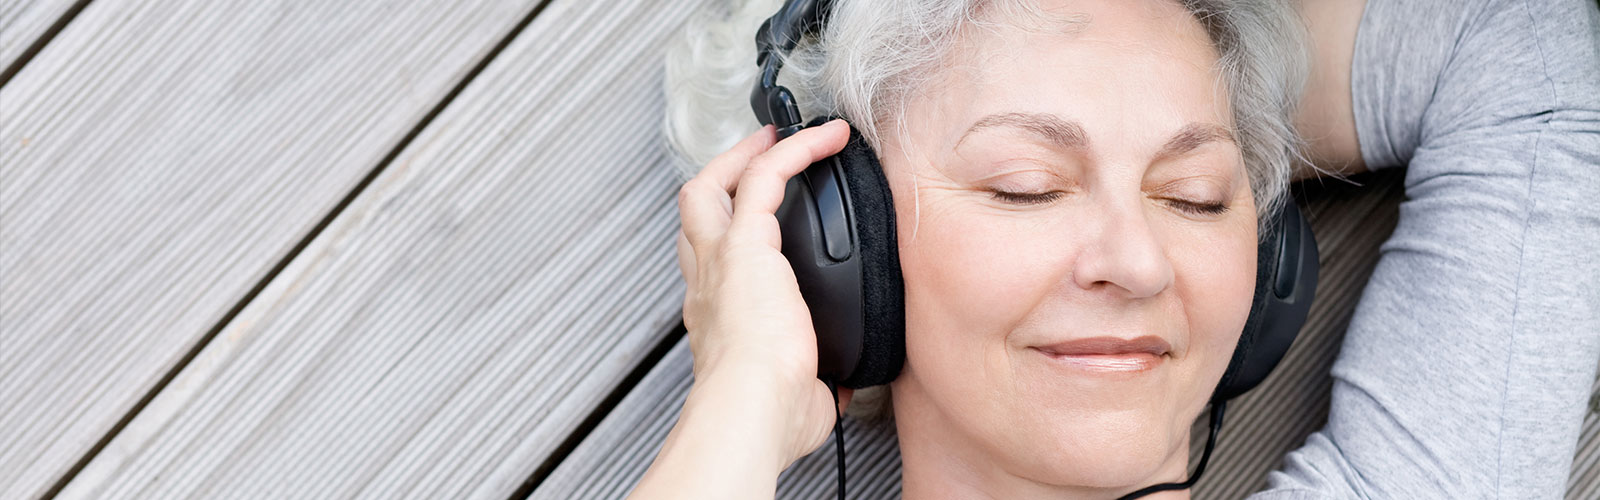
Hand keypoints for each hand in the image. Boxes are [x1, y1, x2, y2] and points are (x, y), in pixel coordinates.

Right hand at [675, 120, 854, 465]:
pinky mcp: (745, 243)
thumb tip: (831, 388)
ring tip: (779, 134)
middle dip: (721, 179)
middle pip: (696, 212)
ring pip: (712, 186)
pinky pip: (765, 176)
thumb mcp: (799, 400)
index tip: (759, 226)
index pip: (714, 266)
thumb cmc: (766, 416)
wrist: (750, 409)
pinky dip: (794, 150)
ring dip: (745, 155)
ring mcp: (720, 260)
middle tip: (754, 157)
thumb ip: (814, 386)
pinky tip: (824, 139)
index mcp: (719, 321)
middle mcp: (709, 284)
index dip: (729, 238)